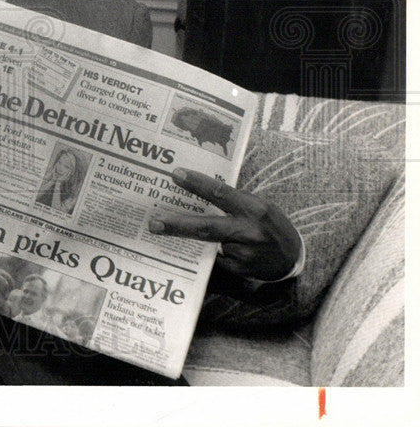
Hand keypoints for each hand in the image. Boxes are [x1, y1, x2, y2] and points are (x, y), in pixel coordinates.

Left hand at [148, 167, 300, 280]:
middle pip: (207, 227)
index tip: (175, 175)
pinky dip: (204, 253)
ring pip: (207, 244)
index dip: (197, 184)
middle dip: (177, 225)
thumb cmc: (270, 224)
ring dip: (187, 239)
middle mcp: (249, 231)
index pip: (220, 193)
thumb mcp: (257, 205)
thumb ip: (232, 201)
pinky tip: (198, 249)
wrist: (293, 258)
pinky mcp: (240, 271)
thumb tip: (198, 191)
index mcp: (254, 208)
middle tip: (154, 223)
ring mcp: (244, 254)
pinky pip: (214, 259)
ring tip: (164, 230)